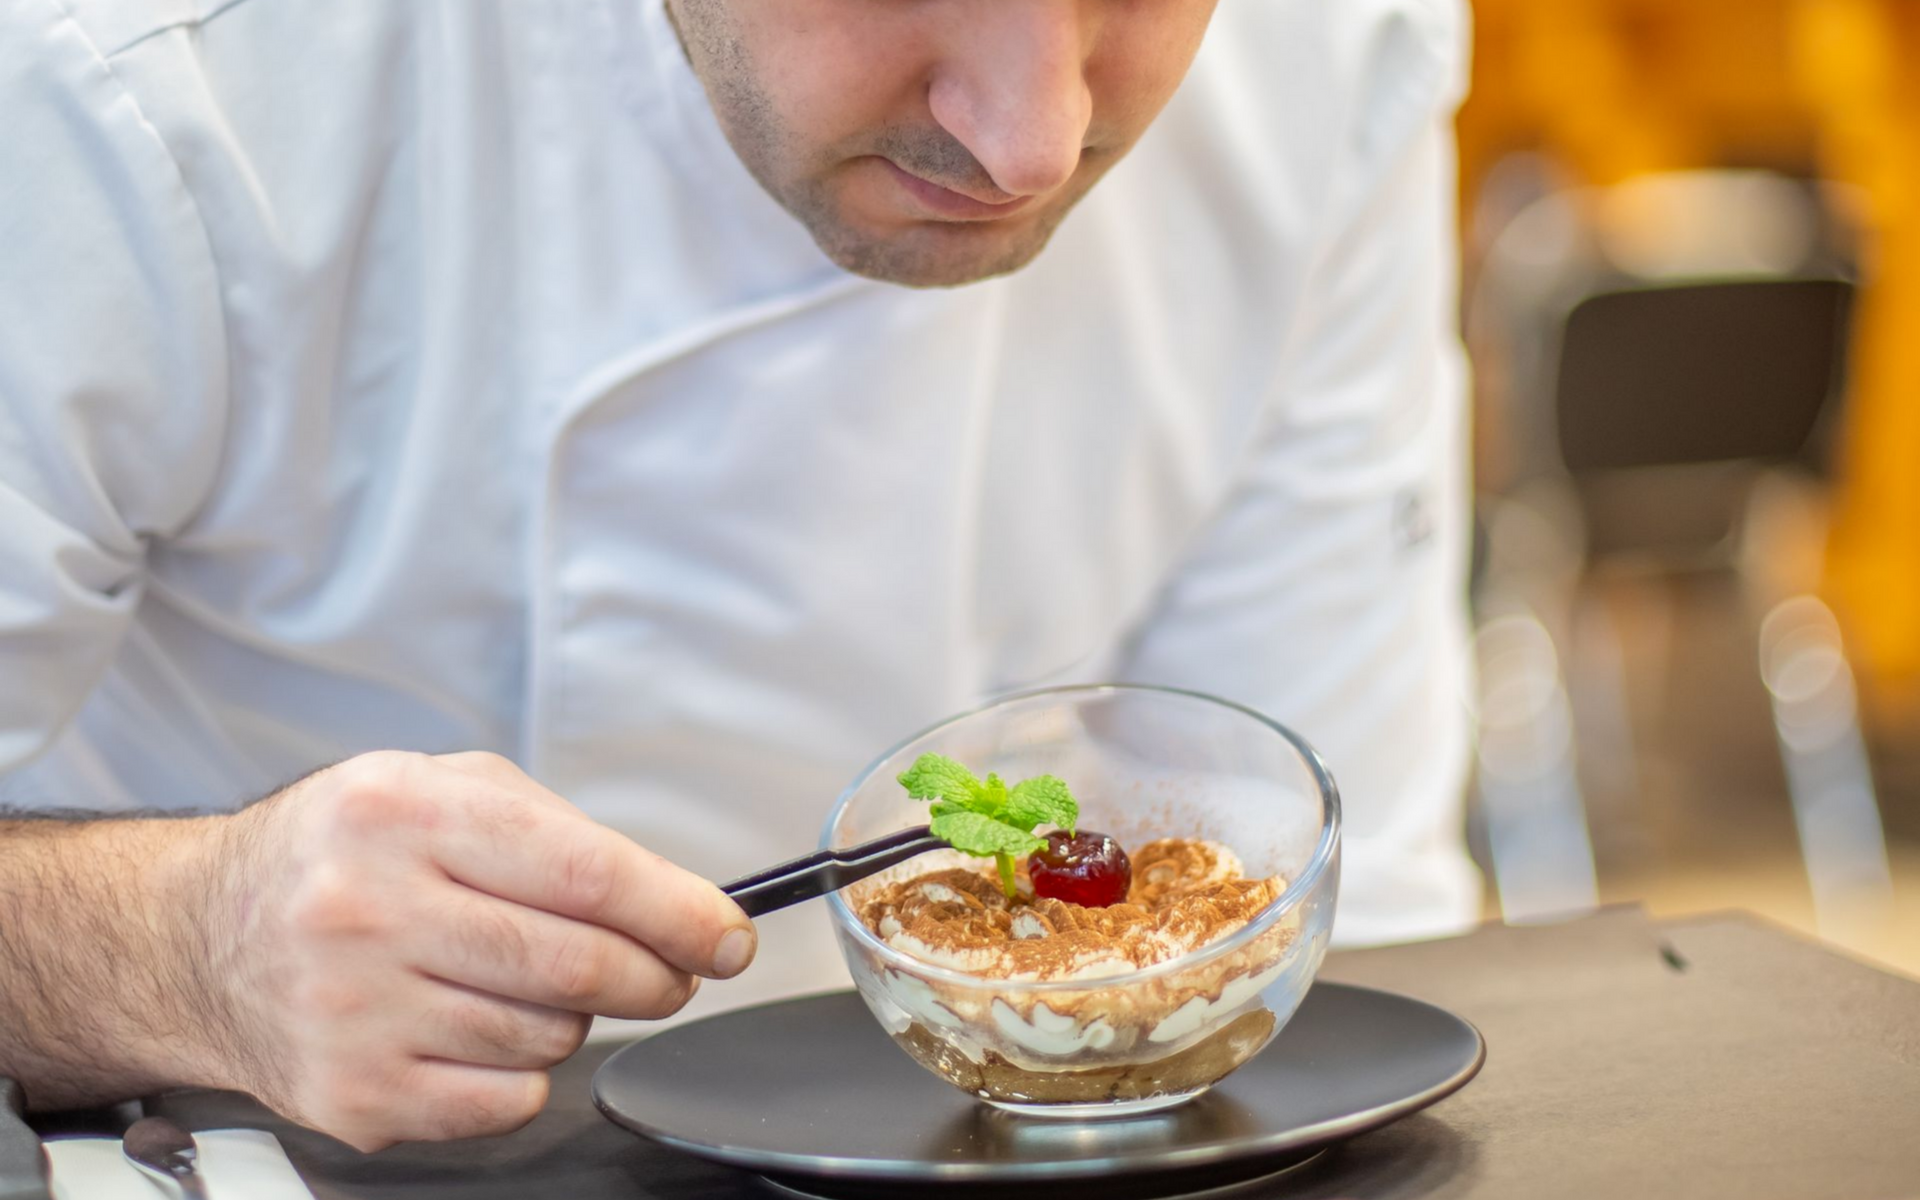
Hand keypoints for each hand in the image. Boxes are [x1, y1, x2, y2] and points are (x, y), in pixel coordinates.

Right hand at [191, 751, 753, 1149]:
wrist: (199, 936)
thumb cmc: (341, 854)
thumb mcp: (439, 786)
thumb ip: (557, 831)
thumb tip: (678, 904)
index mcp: (403, 812)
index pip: (586, 874)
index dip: (679, 912)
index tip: (728, 937)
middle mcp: (369, 909)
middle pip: (580, 967)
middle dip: (658, 976)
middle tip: (671, 971)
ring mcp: (355, 1011)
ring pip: (550, 1036)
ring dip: (575, 1017)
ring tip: (521, 980)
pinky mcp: (352, 1094)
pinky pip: (506, 1099)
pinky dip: (524, 1071)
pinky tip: (479, 1029)